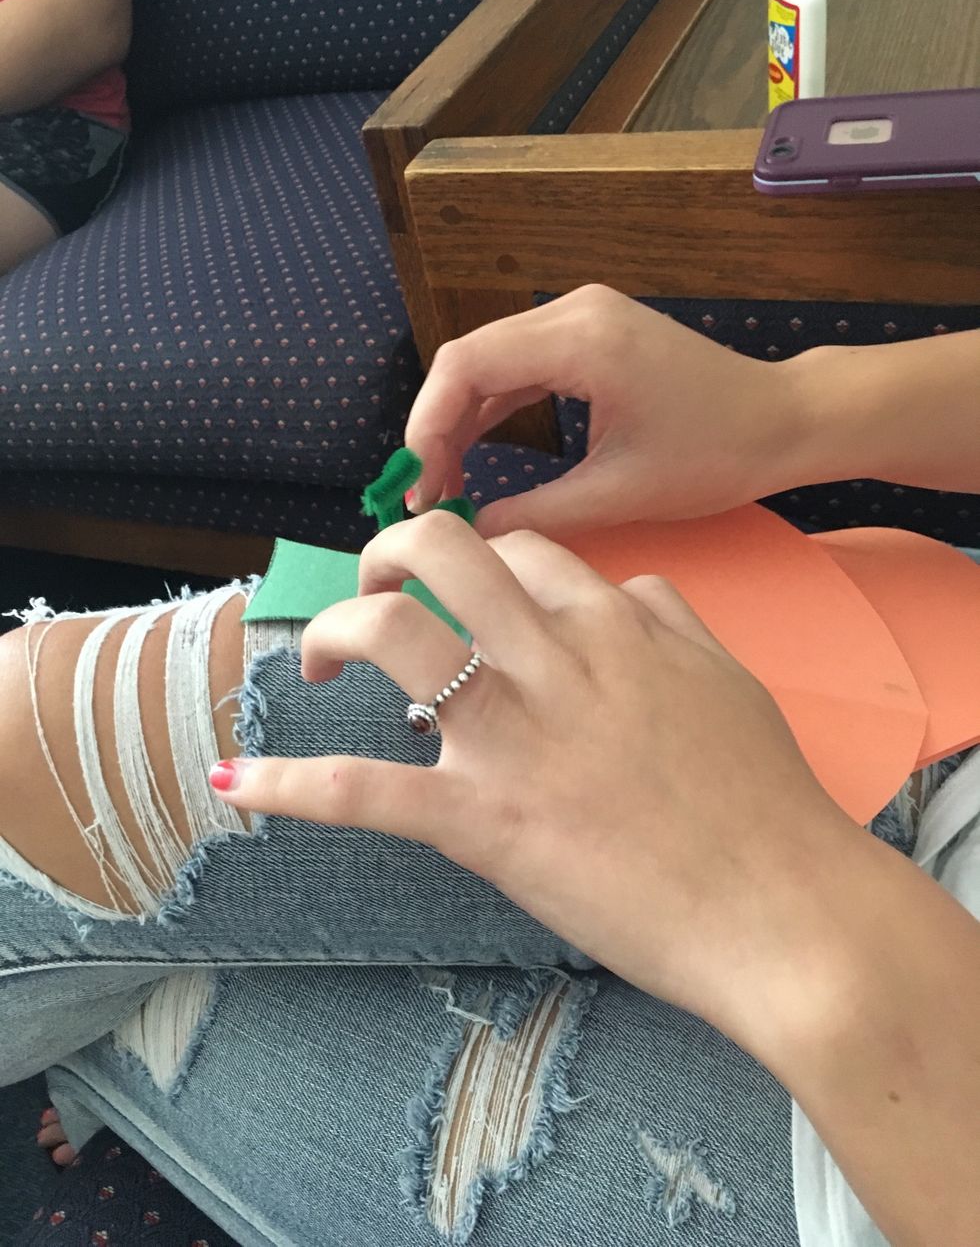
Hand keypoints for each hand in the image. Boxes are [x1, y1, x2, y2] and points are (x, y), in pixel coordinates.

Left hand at [211, 512, 861, 1052]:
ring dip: (334, 630)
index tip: (461, 594)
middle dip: (388, 552)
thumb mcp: (729, 681)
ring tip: (315, 659)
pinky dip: (288, 786)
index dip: (479, 562)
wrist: (781, 909)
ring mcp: (509, 737)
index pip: (522, 551)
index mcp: (613, 625)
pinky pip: (362, 791)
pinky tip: (236, 782)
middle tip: (374, 590)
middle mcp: (550, 659)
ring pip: (391, 635)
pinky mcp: (480, 820)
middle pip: (442, 552)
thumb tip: (627, 590)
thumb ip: (670, 621)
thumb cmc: (766, 801)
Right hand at [405, 285, 803, 536]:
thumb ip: (538, 514)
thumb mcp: (620, 493)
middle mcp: (573, 312)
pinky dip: (492, 409)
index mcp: (581, 340)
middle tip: (427, 496)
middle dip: (436, 427)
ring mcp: (582, 317)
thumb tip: (471, 535)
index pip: (465, 365)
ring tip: (446, 486)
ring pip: (489, 362)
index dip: (426, 425)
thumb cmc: (715, 455)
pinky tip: (475, 456)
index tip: (419, 488)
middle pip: (468, 358)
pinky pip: (520, 365)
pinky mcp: (590, 334)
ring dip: (460, 420)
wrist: (783, 421)